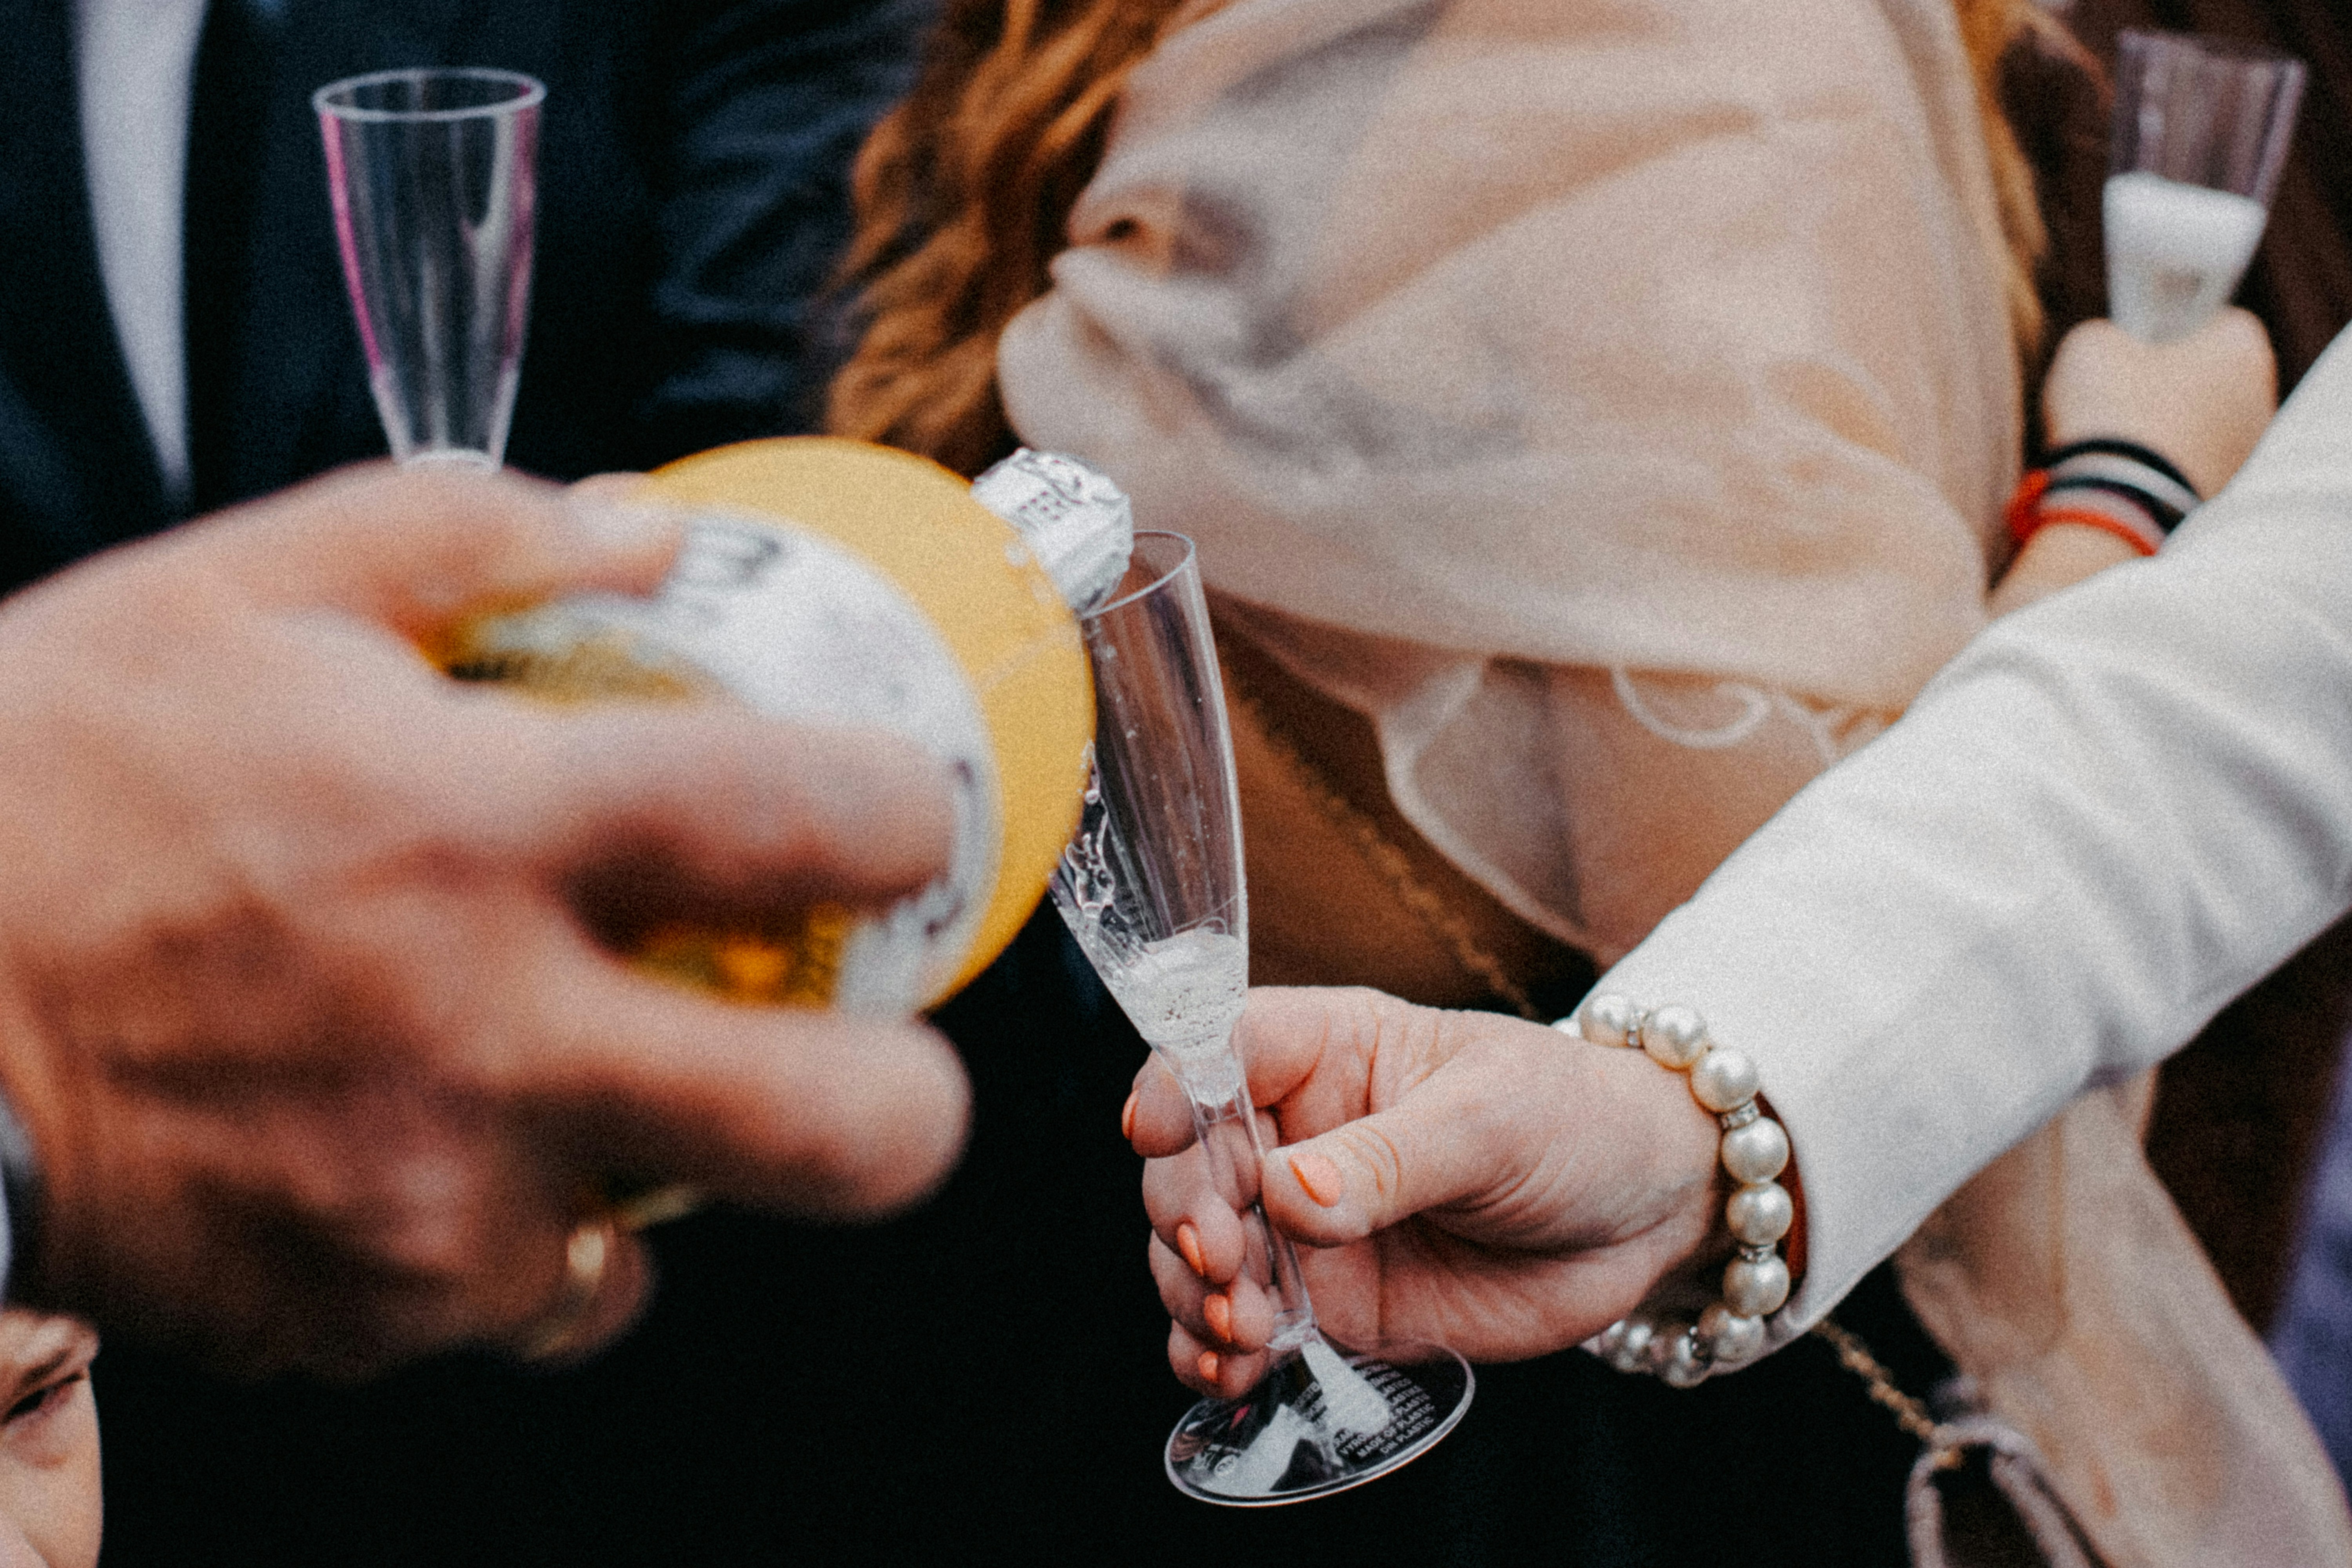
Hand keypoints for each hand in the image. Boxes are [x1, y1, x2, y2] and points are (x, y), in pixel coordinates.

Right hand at [0, 464, 967, 1375]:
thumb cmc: (41, 786)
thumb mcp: (239, 593)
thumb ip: (472, 535)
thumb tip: (656, 531)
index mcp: (479, 828)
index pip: (808, 821)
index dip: (908, 818)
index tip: (901, 822)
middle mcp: (488, 1035)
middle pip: (850, 1130)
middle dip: (907, 1101)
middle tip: (870, 1044)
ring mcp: (434, 1204)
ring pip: (682, 1234)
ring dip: (671, 1160)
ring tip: (586, 1081)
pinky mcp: (368, 1314)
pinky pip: (534, 1295)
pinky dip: (522, 1234)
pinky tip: (449, 1149)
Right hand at [1130, 987, 1720, 1396]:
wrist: (1648, 1211)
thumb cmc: (1575, 1121)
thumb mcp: (1490, 1121)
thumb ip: (1387, 1159)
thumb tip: (1290, 1191)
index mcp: (1326, 1051)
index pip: (1211, 1050)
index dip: (1170, 1089)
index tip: (1156, 1136)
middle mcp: (1295, 1133)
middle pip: (1186, 1161)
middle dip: (1182, 1214)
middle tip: (1222, 1264)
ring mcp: (1301, 1224)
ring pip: (1195, 1253)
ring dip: (1193, 1294)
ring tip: (1240, 1330)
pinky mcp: (1326, 1303)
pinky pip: (1240, 1330)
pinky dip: (1214, 1354)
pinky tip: (1227, 1370)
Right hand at [2042, 308, 2276, 498]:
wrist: (2115, 505)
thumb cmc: (2112, 411)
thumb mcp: (2091, 346)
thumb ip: (2108, 333)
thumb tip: (2109, 346)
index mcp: (2242, 347)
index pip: (2215, 318)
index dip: (2170, 323)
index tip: (2136, 340)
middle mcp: (2260, 398)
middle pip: (2211, 374)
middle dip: (2169, 378)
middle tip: (2118, 389)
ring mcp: (2246, 453)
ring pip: (2201, 424)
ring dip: (2165, 426)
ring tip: (2114, 438)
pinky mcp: (2223, 496)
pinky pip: (2188, 466)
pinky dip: (2161, 466)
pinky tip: (2121, 471)